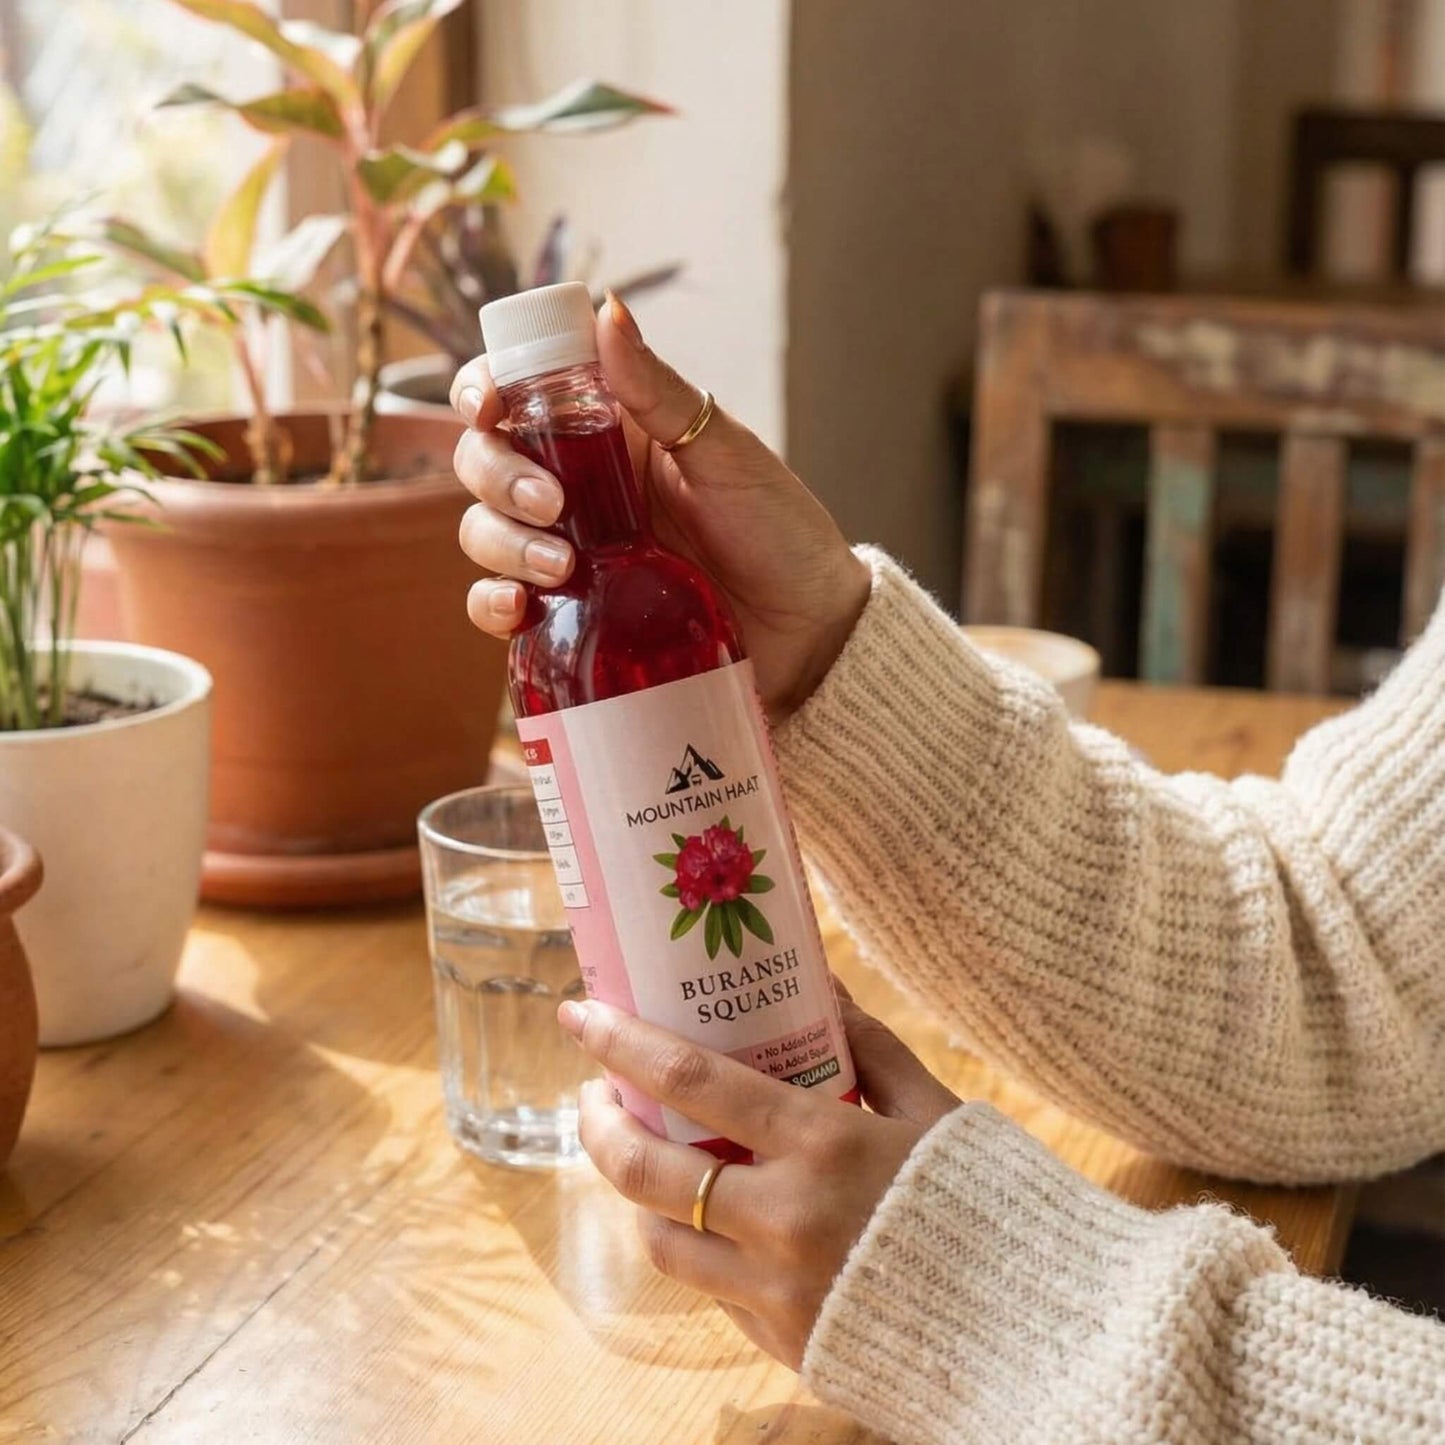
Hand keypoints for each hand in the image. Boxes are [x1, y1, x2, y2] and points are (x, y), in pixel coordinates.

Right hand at [450, 293, 870, 718]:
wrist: (810, 630)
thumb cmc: (778, 530)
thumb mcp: (724, 453)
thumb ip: (658, 391)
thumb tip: (607, 309)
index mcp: (609, 432)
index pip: (517, 393)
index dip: (482, 391)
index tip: (489, 407)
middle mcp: (579, 487)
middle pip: (485, 463)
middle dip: (498, 477)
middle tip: (553, 505)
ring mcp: (570, 551)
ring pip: (487, 531)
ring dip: (503, 542)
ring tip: (562, 567)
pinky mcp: (572, 614)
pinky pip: (503, 605)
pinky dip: (493, 604)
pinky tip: (519, 609)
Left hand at [558, 990, 959, 1369]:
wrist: (1042, 1334)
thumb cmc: (992, 1205)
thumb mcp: (936, 1110)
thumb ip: (872, 1047)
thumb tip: (824, 987)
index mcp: (823, 1145)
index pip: (690, 1082)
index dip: (621, 1043)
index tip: (580, 1013)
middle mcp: (784, 1220)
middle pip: (646, 1171)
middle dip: (599, 1125)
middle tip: (593, 1094)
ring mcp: (777, 1291)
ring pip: (662, 1242)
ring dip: (640, 1195)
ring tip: (650, 1161)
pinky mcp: (785, 1344)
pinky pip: (713, 1292)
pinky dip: (701, 1250)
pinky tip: (717, 1222)